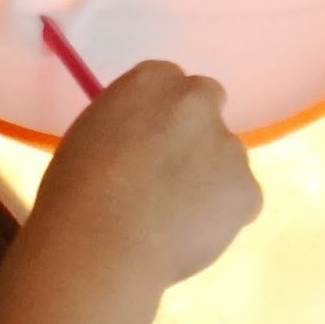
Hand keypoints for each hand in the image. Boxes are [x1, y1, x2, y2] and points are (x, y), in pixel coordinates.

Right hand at [31, 60, 260, 287]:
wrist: (101, 244)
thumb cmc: (76, 190)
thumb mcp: (92, 132)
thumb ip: (127, 123)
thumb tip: (142, 142)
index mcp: (152, 79)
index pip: (171, 83)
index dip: (162, 115)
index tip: (150, 141)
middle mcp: (195, 100)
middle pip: (207, 105)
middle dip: (195, 132)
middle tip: (171, 173)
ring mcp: (227, 144)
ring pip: (226, 158)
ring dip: (210, 178)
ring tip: (174, 219)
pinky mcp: (247, 189)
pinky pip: (239, 201)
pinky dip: (222, 217)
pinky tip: (187, 236)